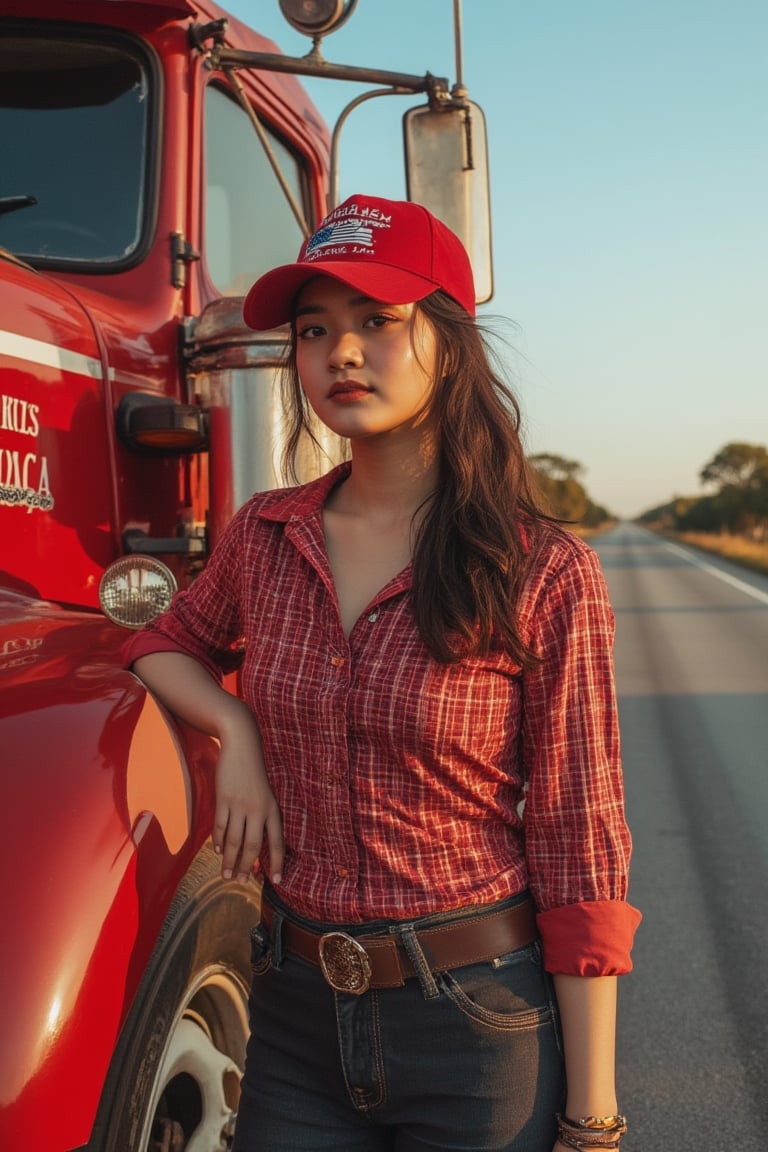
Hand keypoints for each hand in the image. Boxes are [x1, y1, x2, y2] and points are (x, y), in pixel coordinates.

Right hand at [212, 713, 283, 884]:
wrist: (242, 746)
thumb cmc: (254, 773)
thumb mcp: (265, 795)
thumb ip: (263, 817)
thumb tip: (255, 845)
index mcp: (272, 809)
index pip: (277, 842)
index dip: (277, 863)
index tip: (277, 881)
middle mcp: (258, 809)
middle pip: (252, 846)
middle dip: (246, 866)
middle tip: (240, 881)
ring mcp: (239, 804)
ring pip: (233, 840)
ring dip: (229, 860)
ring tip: (225, 875)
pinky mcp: (223, 799)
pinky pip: (220, 826)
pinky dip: (217, 841)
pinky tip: (216, 852)